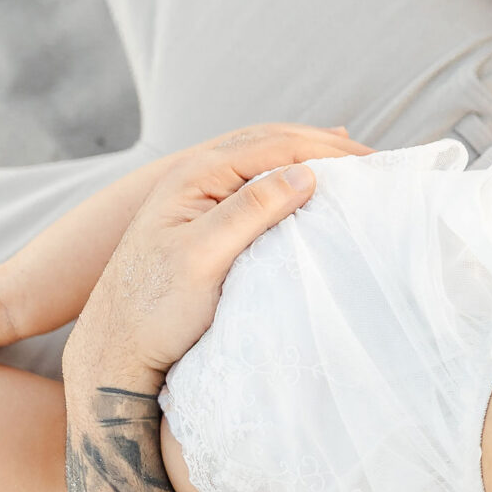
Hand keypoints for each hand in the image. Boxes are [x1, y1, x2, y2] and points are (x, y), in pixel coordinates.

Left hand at [65, 125, 360, 393]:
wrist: (116, 349)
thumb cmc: (155, 308)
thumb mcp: (204, 258)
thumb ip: (251, 210)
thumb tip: (306, 172)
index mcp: (194, 175)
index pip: (275, 145)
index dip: (327, 150)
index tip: (374, 164)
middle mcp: (195, 175)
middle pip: (271, 142)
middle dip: (324, 145)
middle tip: (375, 159)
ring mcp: (198, 195)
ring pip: (264, 157)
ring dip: (309, 155)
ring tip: (352, 159)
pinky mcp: (204, 218)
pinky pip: (256, 180)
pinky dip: (290, 172)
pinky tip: (308, 175)